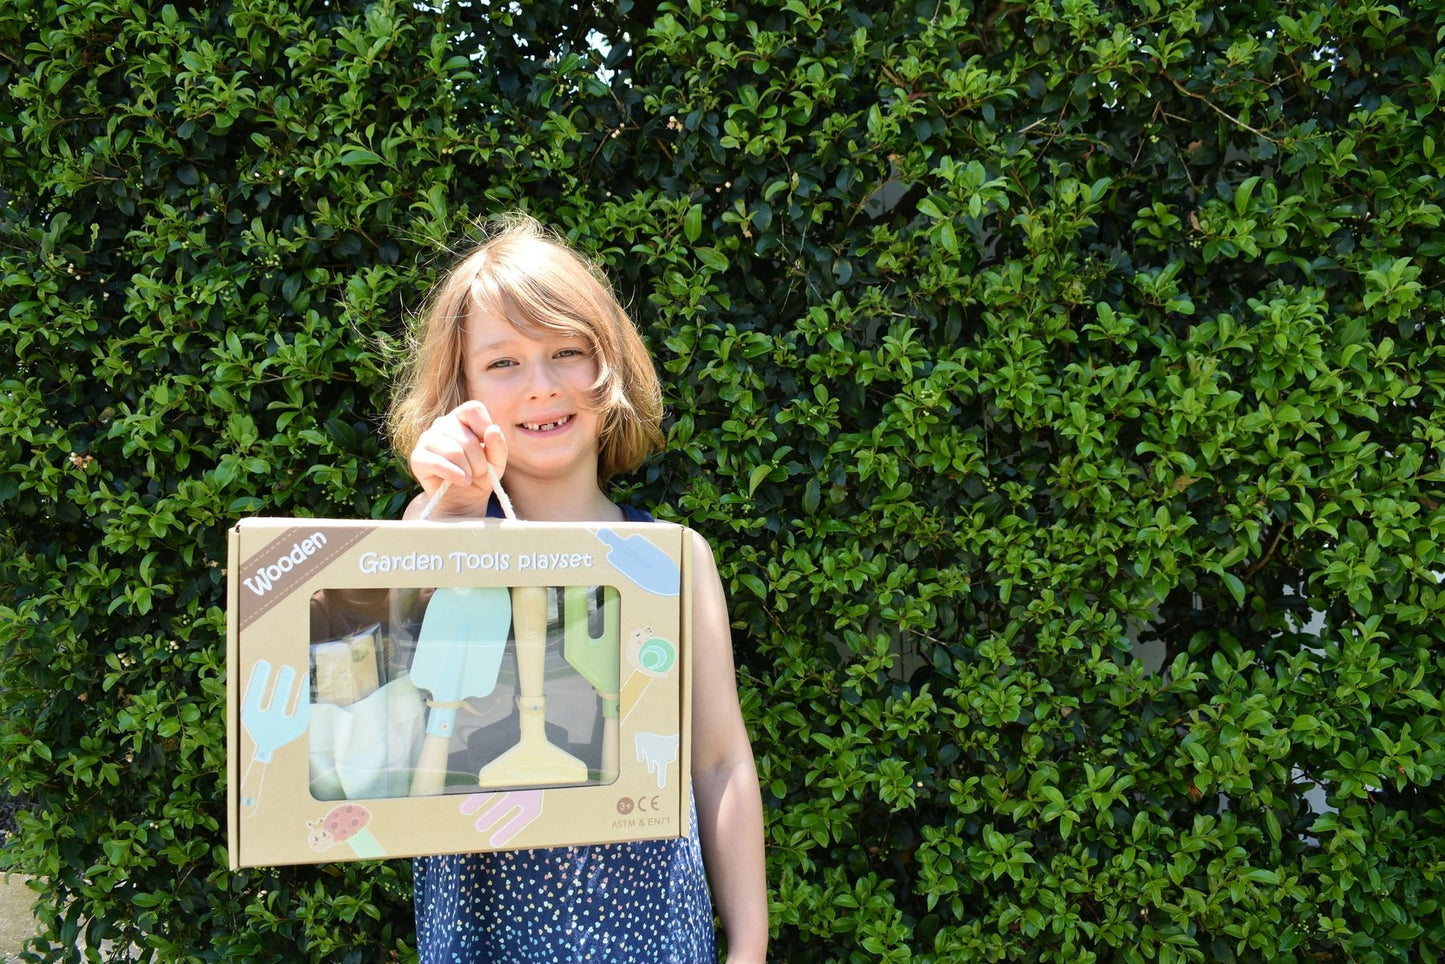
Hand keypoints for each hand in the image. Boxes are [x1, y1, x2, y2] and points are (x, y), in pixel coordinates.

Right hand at [406, 401, 507, 518]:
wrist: (462, 498)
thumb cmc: (480, 474)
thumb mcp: (496, 461)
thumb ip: (498, 445)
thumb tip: (493, 430)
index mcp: (462, 418)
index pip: (473, 409)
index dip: (484, 427)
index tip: (488, 446)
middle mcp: (442, 424)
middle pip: (467, 438)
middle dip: (479, 462)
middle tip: (479, 472)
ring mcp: (427, 439)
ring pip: (453, 452)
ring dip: (468, 470)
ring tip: (469, 478)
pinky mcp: (417, 458)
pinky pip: (437, 463)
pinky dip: (454, 475)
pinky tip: (462, 481)